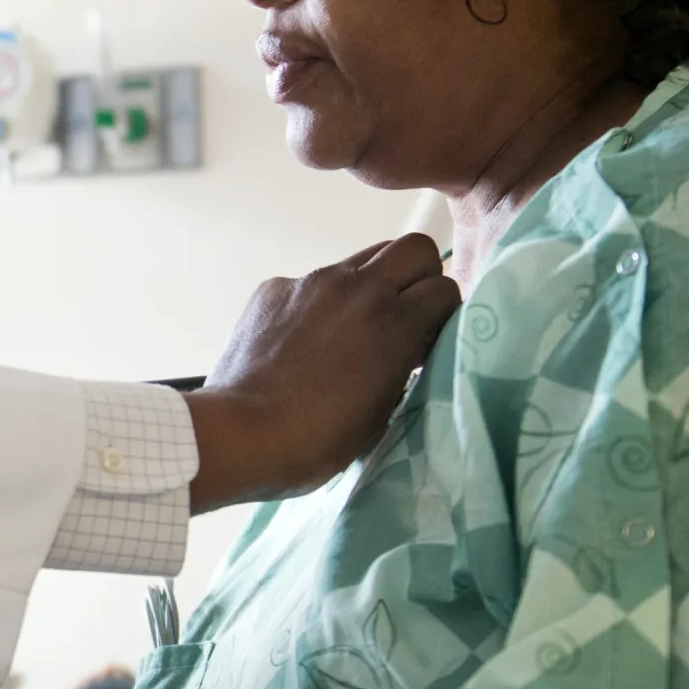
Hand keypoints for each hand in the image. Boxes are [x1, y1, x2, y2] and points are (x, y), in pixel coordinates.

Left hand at [185, 235, 458, 509]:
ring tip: (351, 330)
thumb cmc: (317, 439)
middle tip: (404, 314)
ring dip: (369, 286)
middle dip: (419, 276)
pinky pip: (312, 282)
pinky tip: (301, 342)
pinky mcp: (274, 287)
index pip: (446, 289)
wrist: (241, 432)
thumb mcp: (382, 412)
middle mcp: (358, 288)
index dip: (444, 314)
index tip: (430, 339)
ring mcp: (312, 282)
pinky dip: (319, 304)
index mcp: (394, 323)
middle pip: (414, 249)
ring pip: (361, 260)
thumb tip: (406, 349)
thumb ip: (403, 367)